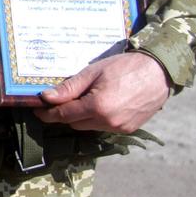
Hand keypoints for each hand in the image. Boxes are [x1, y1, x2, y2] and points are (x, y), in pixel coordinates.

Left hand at [35, 49, 170, 132]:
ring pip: (89, 127)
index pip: (63, 116)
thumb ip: (69, 88)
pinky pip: (104, 127)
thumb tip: (46, 98)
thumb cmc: (124, 67)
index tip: (37, 110)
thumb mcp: (92, 72)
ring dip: (80, 117)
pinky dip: (96, 119)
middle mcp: (108, 122)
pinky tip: (98, 105)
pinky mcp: (129, 129)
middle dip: (64, 114)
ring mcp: (120, 128)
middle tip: (57, 101)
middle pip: (75, 123)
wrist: (158, 71)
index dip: (48, 114)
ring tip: (81, 100)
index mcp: (97, 107)